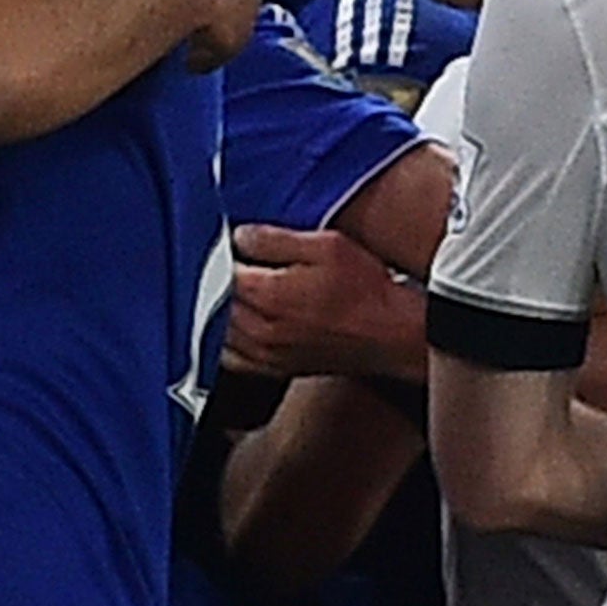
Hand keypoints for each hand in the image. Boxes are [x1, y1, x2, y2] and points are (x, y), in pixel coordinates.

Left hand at [226, 225, 425, 381]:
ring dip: (214, 308)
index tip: (225, 240)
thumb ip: (274, 239)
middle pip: (212, 301)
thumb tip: (237, 235)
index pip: (218, 271)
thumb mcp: (327, 246)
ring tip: (225, 287)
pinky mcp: (274, 369)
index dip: (218, 252)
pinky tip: (232, 322)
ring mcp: (265, 354)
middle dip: (214, 278)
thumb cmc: (367, 289)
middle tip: (223, 260)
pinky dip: (222, 339)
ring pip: (215, 331)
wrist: (394, 335)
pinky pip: (229, 357)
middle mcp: (260, 330)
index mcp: (267, 295)